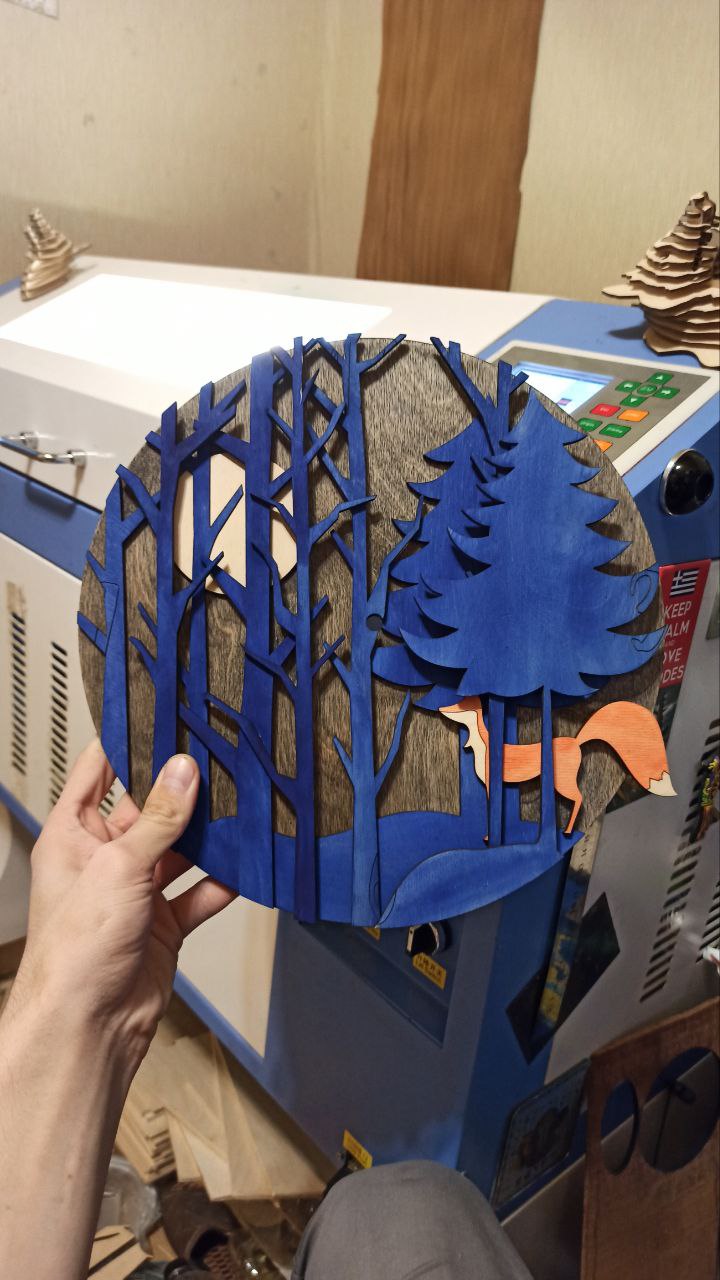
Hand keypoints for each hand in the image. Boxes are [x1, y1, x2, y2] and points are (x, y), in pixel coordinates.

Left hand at [12, 739, 234, 1074]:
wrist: (88, 1027)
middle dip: (181, 792)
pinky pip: (199, 893)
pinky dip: (221, 883)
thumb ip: (158, 819)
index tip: (158, 717)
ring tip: (238, 810)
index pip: (97, 772)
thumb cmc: (72, 954)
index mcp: (72, 836)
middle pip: (148, 810)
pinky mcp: (162, 923)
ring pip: (179, 851)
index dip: (125, 744)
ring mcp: (134, 892)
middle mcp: (103, 860)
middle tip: (215, 763)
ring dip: (206, 838)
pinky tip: (243, 868)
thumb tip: (182, 773)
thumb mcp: (117, 868)